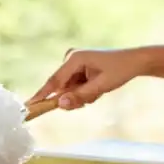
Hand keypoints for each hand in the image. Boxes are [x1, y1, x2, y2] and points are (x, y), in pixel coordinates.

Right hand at [29, 47, 148, 109]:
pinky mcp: (77, 68)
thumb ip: (80, 96)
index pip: (54, 81)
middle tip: (91, 98)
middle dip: (75, 98)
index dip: (42, 95)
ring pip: (68, 90)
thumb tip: (60, 105)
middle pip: (62, 88)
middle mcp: (70, 58)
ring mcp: (73, 63)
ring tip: (97, 90)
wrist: (134, 61)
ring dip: (81, 96)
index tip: (29, 105)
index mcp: (74, 59)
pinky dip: (84, 92)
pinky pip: (74, 87)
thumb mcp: (100, 87)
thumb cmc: (119, 71)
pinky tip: (96, 87)